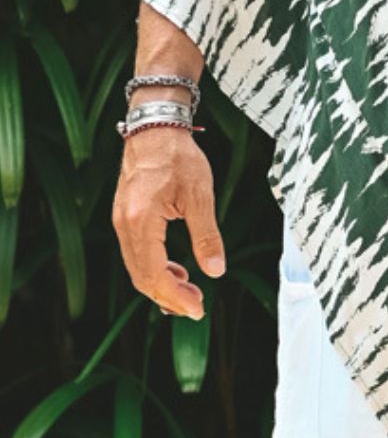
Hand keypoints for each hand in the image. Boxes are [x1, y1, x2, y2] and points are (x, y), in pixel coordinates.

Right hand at [112, 127, 225, 317]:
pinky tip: (178, 270)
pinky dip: (156, 268)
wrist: (155, 127)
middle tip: (197, 308)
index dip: (175, 297)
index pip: (153, 274)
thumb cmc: (179, 157)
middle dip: (169, 297)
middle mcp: (124, 225)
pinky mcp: (125, 217)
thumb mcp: (200, 196)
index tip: (197, 310)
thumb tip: (215, 271)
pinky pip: (136, 253)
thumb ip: (206, 236)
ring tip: (191, 292)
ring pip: (137, 267)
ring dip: (162, 285)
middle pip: (141, 277)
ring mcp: (121, 221)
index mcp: (141, 222)